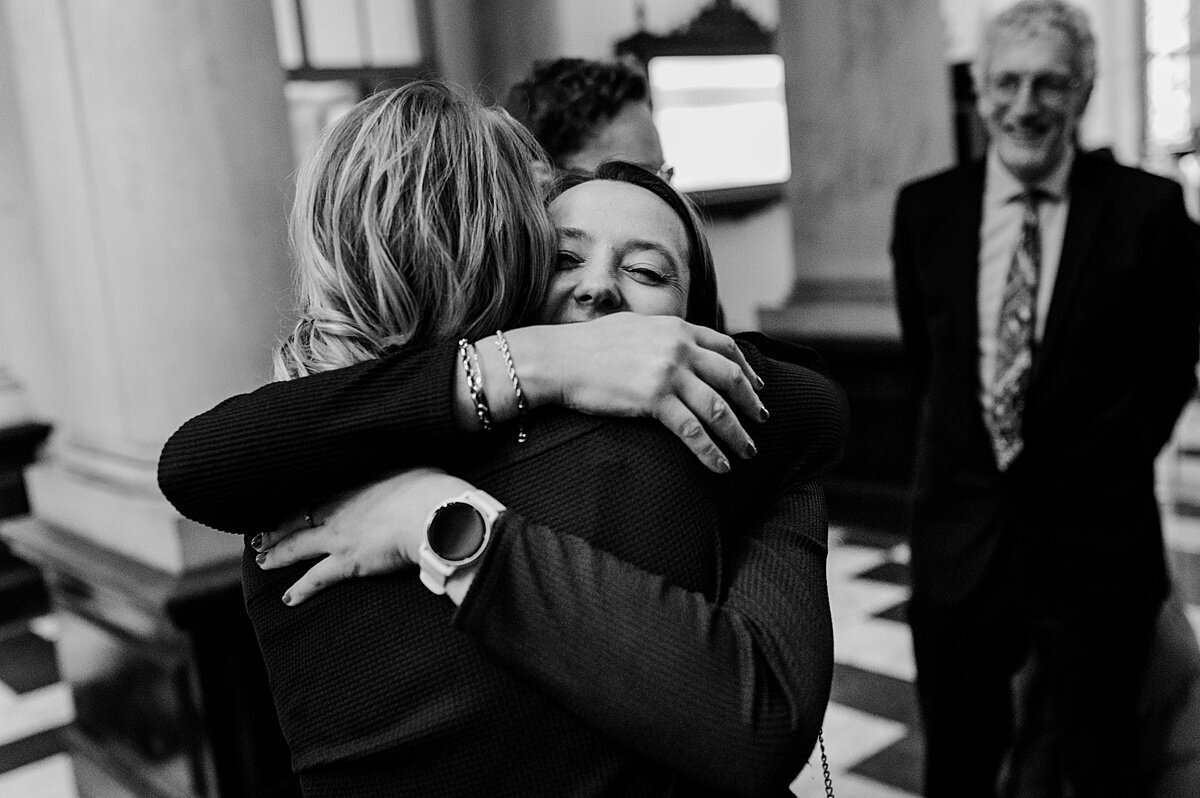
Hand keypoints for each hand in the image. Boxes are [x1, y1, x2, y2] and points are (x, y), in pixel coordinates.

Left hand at [252, 467, 474, 605]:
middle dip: (279, 527)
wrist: (433, 512)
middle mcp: (341, 508)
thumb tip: (414, 475)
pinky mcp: (347, 562)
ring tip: (262, 560)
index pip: (321, 493)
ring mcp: (340, 535)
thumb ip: (406, 475)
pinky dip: (301, 589)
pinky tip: (288, 598)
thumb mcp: (417, 469)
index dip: (304, 502)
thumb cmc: (433, 489)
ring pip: (298, 545)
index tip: (290, 506)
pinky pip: (316, 578)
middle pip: (300, 517)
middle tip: (261, 535)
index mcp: (358, 484)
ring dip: (278, 553)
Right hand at [503, 314, 767, 472]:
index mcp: (676, 328)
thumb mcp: (634, 328)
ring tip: (748, 451)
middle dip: (751, 402)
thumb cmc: (587, 346)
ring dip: (738, 433)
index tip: (757, 385)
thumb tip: (679, 347)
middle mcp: (679, 347)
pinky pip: (693, 431)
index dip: (746, 368)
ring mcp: (668, 373)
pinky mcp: (654, 399)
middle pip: (730, 377)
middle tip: (762, 420)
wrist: (557, 358)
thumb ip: (663, 337)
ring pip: (718, 408)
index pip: (725, 346)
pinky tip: (720, 466)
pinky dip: (711, 451)